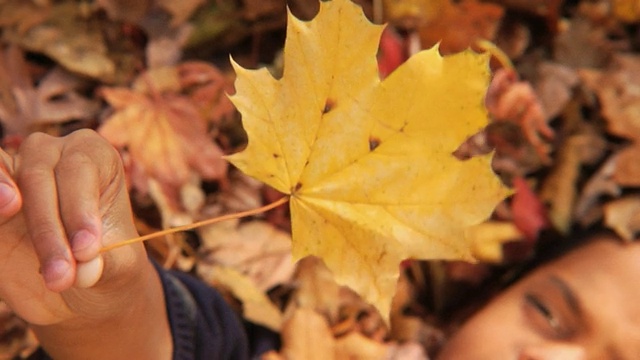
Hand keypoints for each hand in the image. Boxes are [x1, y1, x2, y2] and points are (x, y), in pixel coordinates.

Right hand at [0, 130, 170, 358]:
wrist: (73, 277)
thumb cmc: (102, 259)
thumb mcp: (115, 263)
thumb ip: (104, 262)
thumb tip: (85, 270)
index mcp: (95, 155)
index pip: (81, 171)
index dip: (80, 210)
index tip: (87, 250)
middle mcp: (51, 152)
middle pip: (39, 176)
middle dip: (48, 230)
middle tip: (61, 277)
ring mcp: (13, 168)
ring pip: (2, 174)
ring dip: (3, 206)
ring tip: (11, 212)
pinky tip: (0, 214)